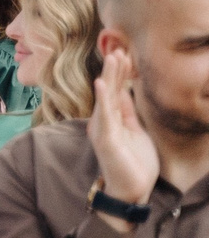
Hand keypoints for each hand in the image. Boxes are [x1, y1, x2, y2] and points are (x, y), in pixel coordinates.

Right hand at [91, 47, 158, 214]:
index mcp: (112, 119)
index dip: (119, 72)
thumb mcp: (135, 132)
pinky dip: (103, 98)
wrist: (130, 190)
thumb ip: (128, 112)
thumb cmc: (133, 163)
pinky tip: (102, 83)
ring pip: (106, 97)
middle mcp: (103, 121)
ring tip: (113, 57)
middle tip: (118, 47)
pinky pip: (105, 114)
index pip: (115, 91)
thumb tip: (126, 93)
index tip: (124, 53)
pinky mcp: (107, 138)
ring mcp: (103, 129)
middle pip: (109, 90)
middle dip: (114, 69)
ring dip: (109, 76)